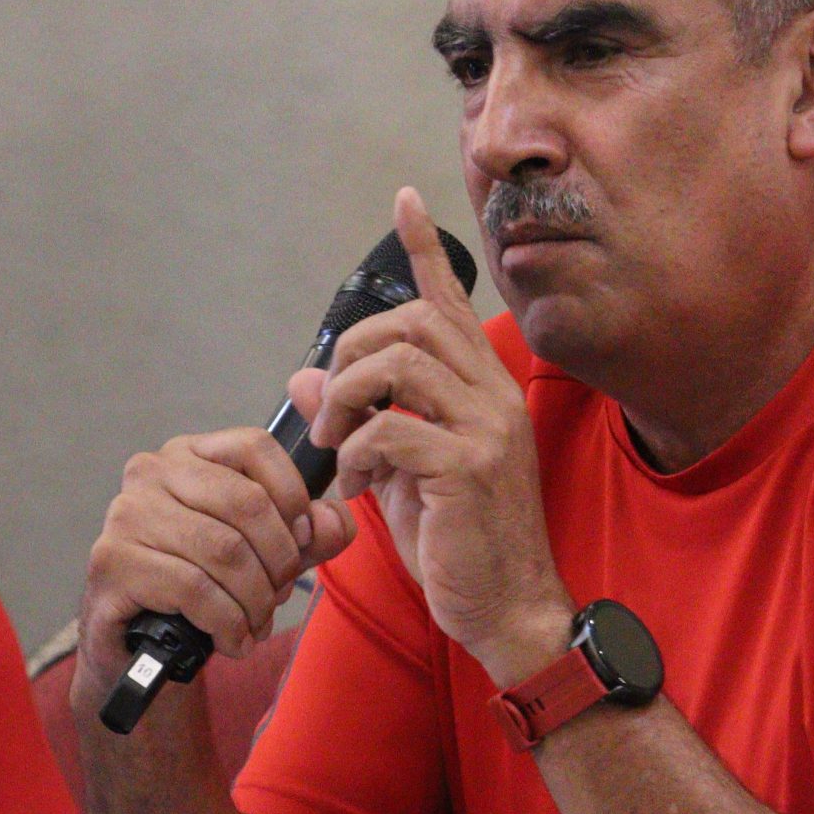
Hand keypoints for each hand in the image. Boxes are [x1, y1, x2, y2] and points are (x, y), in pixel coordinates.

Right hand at [78, 423, 360, 695]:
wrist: (137, 642)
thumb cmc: (199, 586)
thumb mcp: (263, 556)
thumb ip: (307, 535)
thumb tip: (335, 521)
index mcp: (189, 454)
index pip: (255, 447)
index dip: (293, 496)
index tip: (302, 543)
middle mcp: (151, 472)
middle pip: (246, 503)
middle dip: (278, 561)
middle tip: (277, 597)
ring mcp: (126, 514)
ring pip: (224, 551)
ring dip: (255, 601)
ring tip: (255, 624)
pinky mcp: (112, 562)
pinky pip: (193, 589)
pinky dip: (227, 623)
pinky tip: (232, 640)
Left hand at [303, 187, 572, 686]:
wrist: (508, 613)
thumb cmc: (458, 545)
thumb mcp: (398, 473)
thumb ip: (361, 419)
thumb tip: (305, 376)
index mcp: (481, 389)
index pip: (450, 301)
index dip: (424, 249)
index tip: (403, 200)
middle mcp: (492, 395)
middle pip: (410, 322)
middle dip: (351, 352)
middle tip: (329, 408)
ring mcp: (486, 428)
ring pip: (399, 363)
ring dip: (347, 398)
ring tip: (336, 444)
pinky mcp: (469, 467)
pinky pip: (392, 428)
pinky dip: (359, 452)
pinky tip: (359, 486)